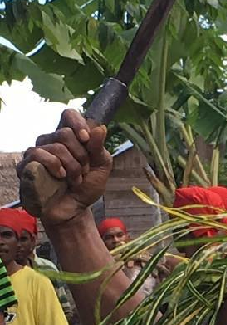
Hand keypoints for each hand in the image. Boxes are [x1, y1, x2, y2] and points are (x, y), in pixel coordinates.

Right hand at [18, 109, 112, 227]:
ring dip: (71, 165)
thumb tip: (101, 127)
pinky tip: (61, 176)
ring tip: (75, 179)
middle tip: (84, 170)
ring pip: (55, 145)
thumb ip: (99, 148)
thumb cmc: (87, 186)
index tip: (87, 139)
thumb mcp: (101, 166)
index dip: (78, 123)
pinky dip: (54, 165)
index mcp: (71, 137)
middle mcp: (52, 141)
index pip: (68, 115)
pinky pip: (37, 154)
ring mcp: (38, 153)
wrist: (75, 209)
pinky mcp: (27, 166)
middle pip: (64, 132)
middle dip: (81, 154)